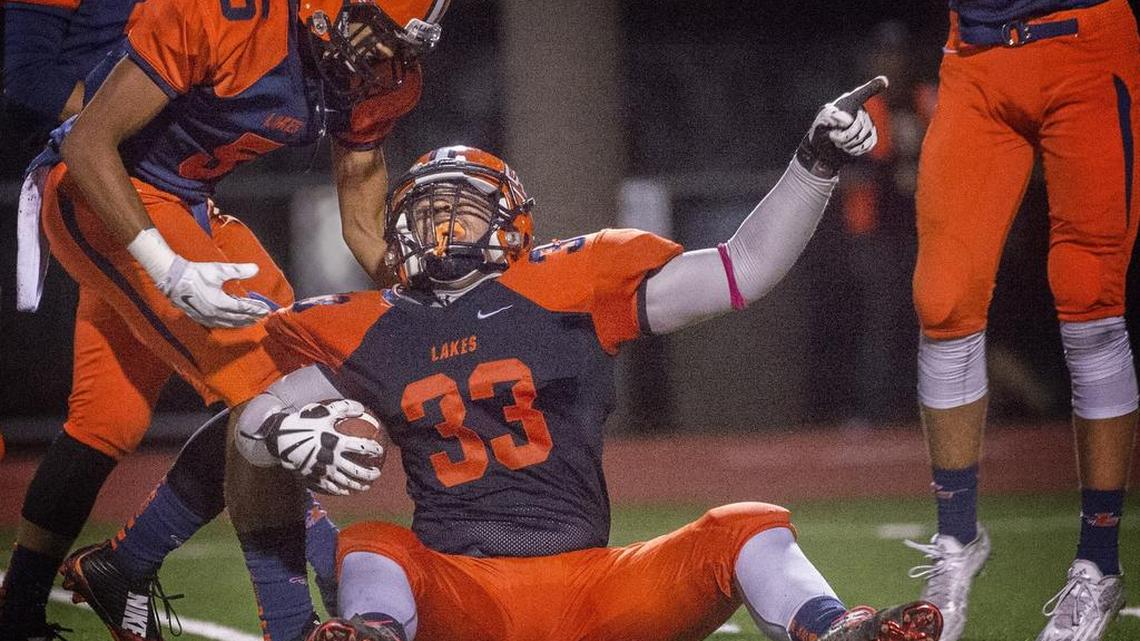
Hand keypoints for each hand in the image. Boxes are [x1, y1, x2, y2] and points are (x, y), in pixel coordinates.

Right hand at [159, 257, 270, 327]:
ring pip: (228, 324)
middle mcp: (214, 314)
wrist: (172, 279)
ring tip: (251, 320)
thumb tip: (256, 269)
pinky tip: (232, 322)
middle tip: (263, 316)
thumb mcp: (218, 270)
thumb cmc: (195, 273)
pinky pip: (219, 324)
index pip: (244, 309)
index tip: (266, 309)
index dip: (256, 309)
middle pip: (238, 319)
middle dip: (252, 317)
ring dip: (241, 322)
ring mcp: (206, 317)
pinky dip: (229, 324)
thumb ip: (238, 270)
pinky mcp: (199, 317)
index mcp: (220, 303)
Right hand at [259, 399, 383, 495]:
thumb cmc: (304, 423)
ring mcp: (322, 470)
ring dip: (358, 485)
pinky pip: (329, 487)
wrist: (279, 438)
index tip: (380, 450)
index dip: (373, 449)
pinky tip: (346, 491)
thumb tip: (361, 408)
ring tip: (366, 486)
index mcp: (335, 442)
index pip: (361, 447)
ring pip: (344, 482)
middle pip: (356, 470)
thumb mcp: (324, 412)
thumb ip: (343, 408)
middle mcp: (331, 459)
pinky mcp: (313, 478)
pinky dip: (340, 490)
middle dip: (369, 474)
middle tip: (377, 473)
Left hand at [796, 75, 887, 177]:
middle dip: (845, 135)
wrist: (824, 145)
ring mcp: (869, 124)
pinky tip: (847, 147)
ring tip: (838, 142)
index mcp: (849, 102)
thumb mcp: (822, 121)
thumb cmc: (822, 129)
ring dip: (848, 144)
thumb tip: (848, 120)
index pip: (862, 93)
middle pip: (860, 125)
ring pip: (863, 137)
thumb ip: (831, 117)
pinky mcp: (871, 137)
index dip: (873, 87)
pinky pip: (867, 145)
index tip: (884, 82)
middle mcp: (861, 111)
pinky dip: (855, 149)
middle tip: (833, 136)